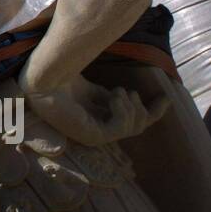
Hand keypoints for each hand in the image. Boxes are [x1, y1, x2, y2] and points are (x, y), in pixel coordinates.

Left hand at [17, 65, 168, 145]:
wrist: (44, 74)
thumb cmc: (64, 77)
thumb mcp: (99, 88)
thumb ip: (119, 99)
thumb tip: (145, 98)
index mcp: (99, 121)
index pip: (132, 125)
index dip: (152, 113)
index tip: (166, 99)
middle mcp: (97, 132)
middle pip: (137, 128)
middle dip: (142, 109)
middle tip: (127, 91)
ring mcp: (93, 136)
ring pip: (131, 128)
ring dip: (131, 106)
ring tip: (118, 91)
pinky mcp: (91, 136)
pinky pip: (120, 129)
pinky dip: (123, 110)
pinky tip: (115, 96)